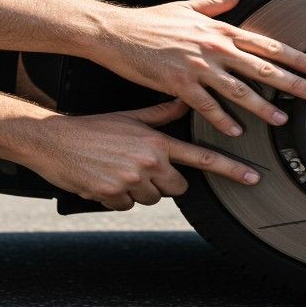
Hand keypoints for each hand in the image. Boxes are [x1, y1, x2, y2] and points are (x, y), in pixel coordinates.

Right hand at [25, 100, 260, 209]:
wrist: (53, 140)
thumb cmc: (94, 128)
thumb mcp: (131, 116)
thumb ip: (162, 113)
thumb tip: (186, 101)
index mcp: (157, 141)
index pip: (202, 158)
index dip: (231, 170)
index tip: (253, 178)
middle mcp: (149, 161)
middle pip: (178, 186)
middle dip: (166, 181)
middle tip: (145, 167)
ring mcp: (131, 180)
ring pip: (152, 198)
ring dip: (140, 190)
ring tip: (120, 170)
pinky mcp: (112, 195)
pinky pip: (128, 205)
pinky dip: (120, 198)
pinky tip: (106, 180)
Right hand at [95, 0, 305, 135]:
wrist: (117, 31)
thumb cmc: (153, 20)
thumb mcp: (189, 6)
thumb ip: (219, 2)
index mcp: (221, 30)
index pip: (267, 45)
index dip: (295, 57)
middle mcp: (215, 48)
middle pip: (262, 68)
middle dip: (292, 83)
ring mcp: (198, 67)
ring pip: (239, 90)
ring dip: (263, 107)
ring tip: (282, 120)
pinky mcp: (178, 84)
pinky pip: (206, 106)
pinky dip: (222, 120)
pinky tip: (236, 131)